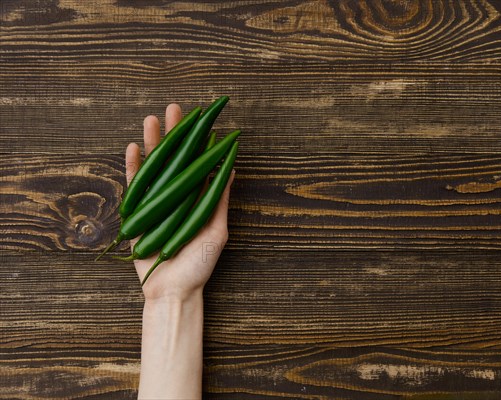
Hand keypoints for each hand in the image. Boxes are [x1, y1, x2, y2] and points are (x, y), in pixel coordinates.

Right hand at [124, 103, 234, 300]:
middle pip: (176, 158)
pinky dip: (134, 167)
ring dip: (153, 143)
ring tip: (152, 119)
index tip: (203, 117)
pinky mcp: (139, 212)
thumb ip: (219, 200)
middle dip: (175, 133)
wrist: (172, 289)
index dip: (200, 141)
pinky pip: (135, 186)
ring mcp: (158, 202)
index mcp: (198, 198)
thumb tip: (230, 169)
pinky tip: (133, 147)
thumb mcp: (217, 231)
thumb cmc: (199, 265)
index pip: (199, 162)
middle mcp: (179, 196)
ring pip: (155, 167)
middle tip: (174, 107)